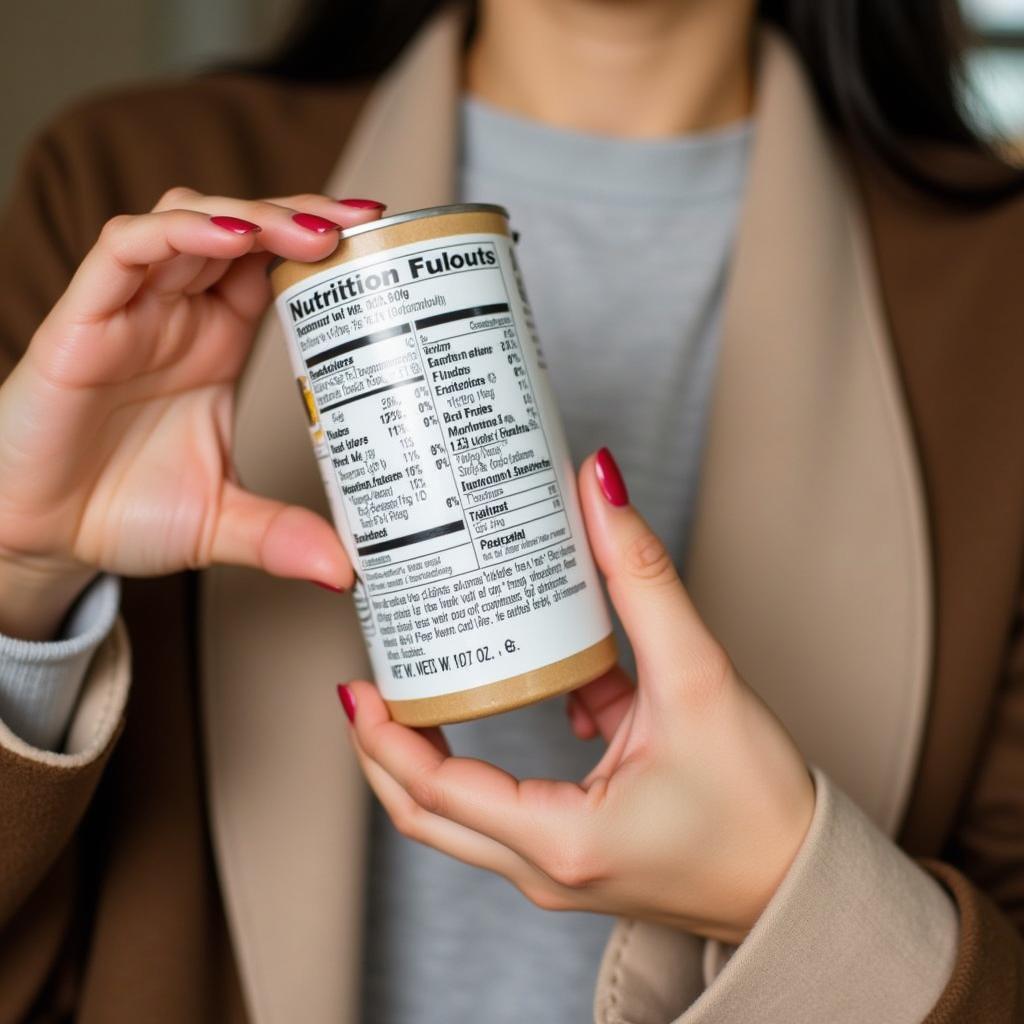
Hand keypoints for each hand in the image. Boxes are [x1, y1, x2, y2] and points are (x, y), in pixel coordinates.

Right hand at [0, 190, 384, 637]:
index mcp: (218, 344)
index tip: (380, 238)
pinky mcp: (81, 321)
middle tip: (363, 222)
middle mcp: (178, 316)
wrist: (42, 537)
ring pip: (188, 221)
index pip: (274, 265)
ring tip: (310, 231)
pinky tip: (229, 239)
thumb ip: (283, 536)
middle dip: (302, 213)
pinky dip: (176, 233)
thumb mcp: (223, 523)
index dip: (322, 241)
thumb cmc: (123, 512)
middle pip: (242, 227)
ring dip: (250, 214)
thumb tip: (347, 572)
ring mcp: (131, 312)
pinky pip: (125, 250)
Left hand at [343, 448, 814, 944]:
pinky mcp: (576, 851)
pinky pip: (511, 806)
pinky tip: (534, 689)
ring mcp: (556, 868)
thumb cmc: (761, 808)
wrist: (802, 881)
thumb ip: (645, 582)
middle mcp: (544, 867)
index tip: (356, 681)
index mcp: (561, 840)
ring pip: (460, 815)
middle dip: (383, 749)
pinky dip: (498, 755)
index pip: (433, 790)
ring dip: (430, 754)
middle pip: (425, 814)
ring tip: (420, 682)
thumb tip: (600, 492)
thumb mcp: (700, 681)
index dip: (382, 733)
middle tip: (368, 682)